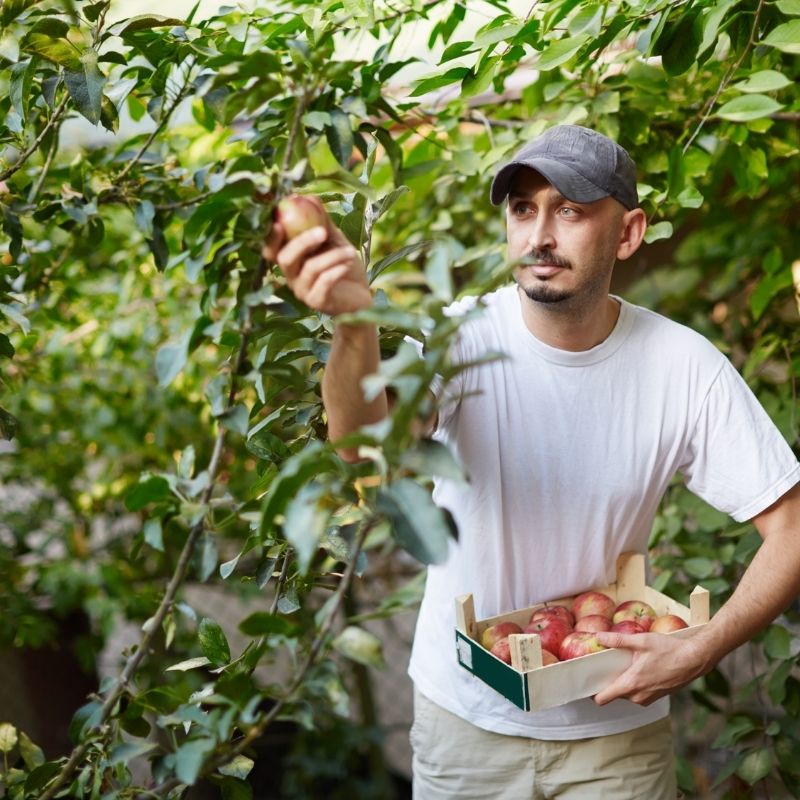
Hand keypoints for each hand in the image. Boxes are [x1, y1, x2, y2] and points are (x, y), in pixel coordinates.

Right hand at [262, 217, 371, 316]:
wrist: (361, 296)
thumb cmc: (345, 267)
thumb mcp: (334, 241)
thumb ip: (321, 221)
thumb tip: (309, 196)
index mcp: (291, 261)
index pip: (271, 250)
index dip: (270, 237)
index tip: (279, 221)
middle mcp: (292, 277)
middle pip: (284, 259)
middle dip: (302, 242)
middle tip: (322, 231)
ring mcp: (303, 292)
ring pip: (309, 269)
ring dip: (332, 256)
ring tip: (350, 251)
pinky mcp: (318, 302)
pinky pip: (323, 283)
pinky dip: (336, 270)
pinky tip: (348, 263)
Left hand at [592, 630, 709, 705]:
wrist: (694, 660)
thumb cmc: (668, 650)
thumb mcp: (641, 641)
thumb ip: (617, 640)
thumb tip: (598, 636)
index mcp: (631, 684)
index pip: (603, 699)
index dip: (592, 693)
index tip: (587, 682)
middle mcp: (638, 696)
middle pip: (614, 694)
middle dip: (609, 682)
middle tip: (606, 665)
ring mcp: (648, 698)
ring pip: (627, 694)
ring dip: (623, 682)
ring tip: (624, 664)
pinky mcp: (656, 697)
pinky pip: (638, 693)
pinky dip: (634, 683)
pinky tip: (638, 668)